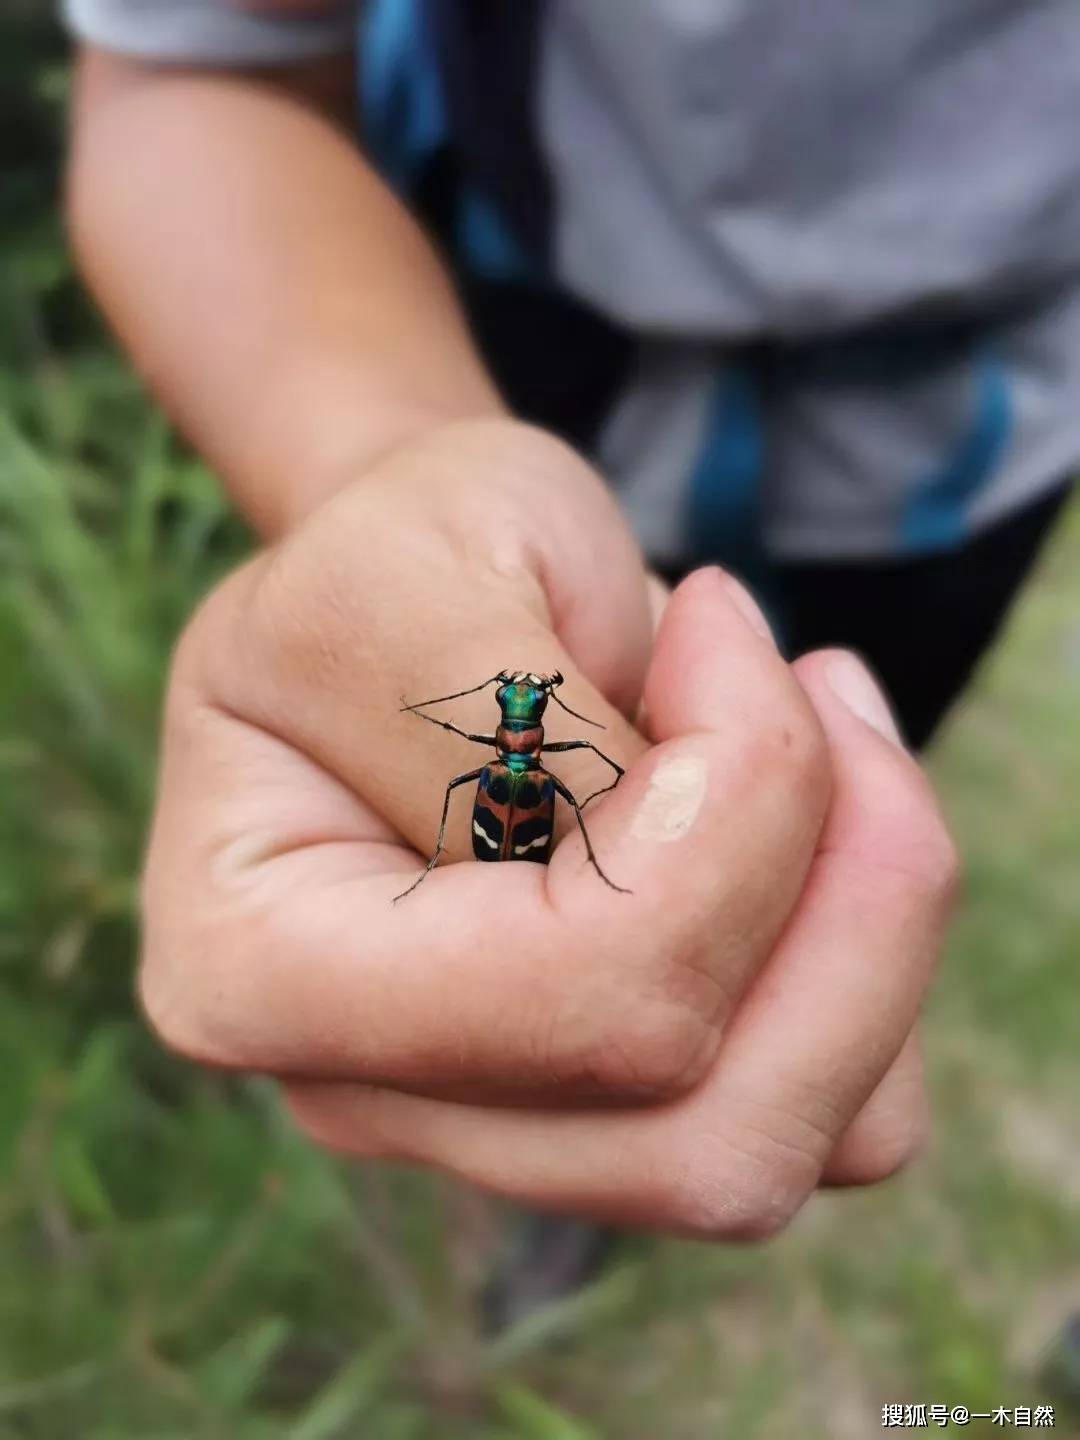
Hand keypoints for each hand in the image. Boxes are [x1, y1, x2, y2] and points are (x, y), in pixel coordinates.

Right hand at [141, 417, 957, 1234]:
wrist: (414, 597)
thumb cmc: (390, 567)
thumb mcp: (411, 567)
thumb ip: (524, 721)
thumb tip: (705, 822)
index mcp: (261, 973)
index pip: (575, 997)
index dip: (729, 808)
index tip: (716, 617)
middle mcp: (376, 1100)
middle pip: (702, 1134)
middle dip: (843, 889)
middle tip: (822, 679)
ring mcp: (504, 1133)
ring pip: (795, 1143)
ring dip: (874, 916)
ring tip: (831, 726)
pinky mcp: (625, 1114)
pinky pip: (844, 1120)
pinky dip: (875, 960)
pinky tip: (821, 819)